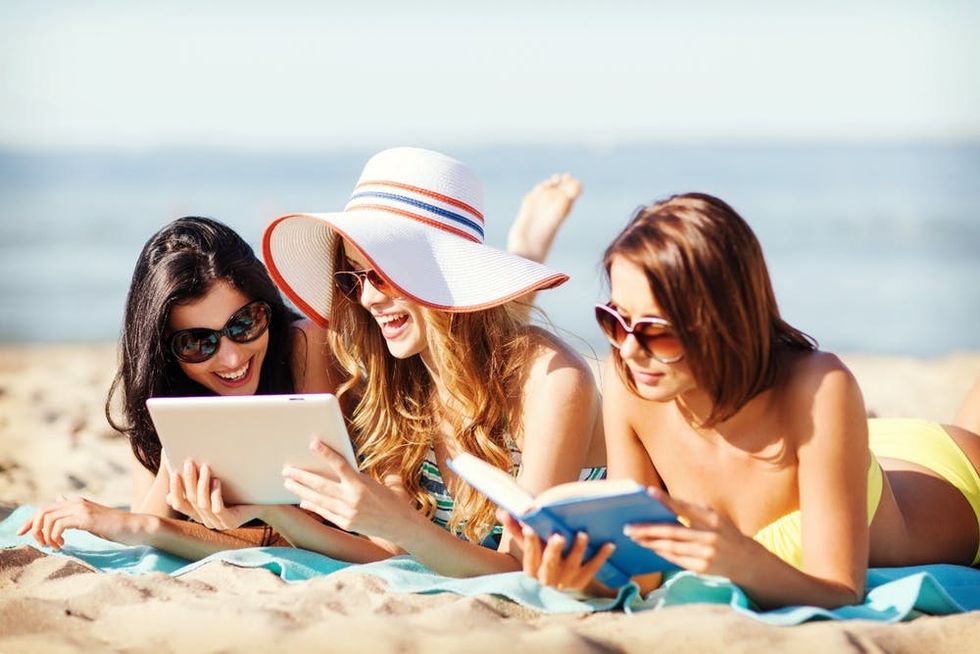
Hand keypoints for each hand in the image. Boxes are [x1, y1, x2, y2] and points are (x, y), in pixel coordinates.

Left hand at [16, 496, 142, 548]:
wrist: (132, 527)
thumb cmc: (112, 526)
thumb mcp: (89, 516)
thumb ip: (73, 510)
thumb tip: (58, 499)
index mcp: (75, 502)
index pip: (44, 509)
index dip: (30, 522)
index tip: (22, 534)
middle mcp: (75, 502)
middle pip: (42, 512)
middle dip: (34, 529)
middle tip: (41, 544)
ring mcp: (81, 508)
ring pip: (48, 518)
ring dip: (45, 536)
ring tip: (54, 546)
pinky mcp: (85, 518)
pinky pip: (58, 526)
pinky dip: (55, 537)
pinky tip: (63, 544)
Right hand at [167, 459, 263, 529]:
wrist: (264, 500)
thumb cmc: (238, 490)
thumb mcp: (215, 486)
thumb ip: (197, 486)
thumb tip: (172, 484)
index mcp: (199, 514)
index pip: (179, 504)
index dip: (176, 488)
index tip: (175, 471)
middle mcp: (206, 521)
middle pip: (190, 500)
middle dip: (189, 480)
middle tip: (189, 463)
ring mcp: (218, 523)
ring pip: (202, 504)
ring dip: (202, 484)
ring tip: (206, 467)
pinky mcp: (230, 523)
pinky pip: (217, 509)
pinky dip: (215, 494)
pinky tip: (217, 481)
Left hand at [281, 438, 415, 540]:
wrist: (400, 525)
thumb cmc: (390, 499)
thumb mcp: (375, 482)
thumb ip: (355, 476)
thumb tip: (334, 466)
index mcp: (361, 484)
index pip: (340, 465)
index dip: (326, 453)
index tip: (312, 443)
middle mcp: (352, 499)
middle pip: (321, 485)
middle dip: (302, 476)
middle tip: (286, 469)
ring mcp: (348, 513)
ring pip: (319, 499)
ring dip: (301, 490)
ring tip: (288, 483)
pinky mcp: (346, 524)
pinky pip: (325, 512)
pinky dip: (312, 505)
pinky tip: (302, 500)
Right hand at [499, 510, 614, 591]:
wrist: (560, 580)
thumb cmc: (542, 555)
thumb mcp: (530, 545)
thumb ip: (516, 529)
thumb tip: (501, 511)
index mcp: (532, 569)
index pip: (529, 556)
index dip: (529, 542)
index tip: (529, 527)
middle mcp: (547, 578)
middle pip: (550, 564)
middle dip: (553, 550)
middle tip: (559, 536)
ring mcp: (566, 581)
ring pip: (572, 566)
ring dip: (577, 550)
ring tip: (582, 534)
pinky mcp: (582, 581)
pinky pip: (593, 568)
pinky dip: (601, 556)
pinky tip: (609, 544)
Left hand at [623, 488, 760, 577]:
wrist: (747, 561)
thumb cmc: (725, 533)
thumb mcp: (715, 517)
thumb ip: (693, 511)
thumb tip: (664, 506)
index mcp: (712, 519)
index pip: (685, 507)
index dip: (666, 500)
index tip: (648, 492)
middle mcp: (709, 536)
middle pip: (672, 531)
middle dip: (648, 529)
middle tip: (629, 527)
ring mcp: (705, 553)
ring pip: (671, 547)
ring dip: (650, 542)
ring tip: (634, 537)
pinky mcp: (702, 568)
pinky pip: (675, 559)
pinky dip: (661, 552)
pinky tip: (649, 547)